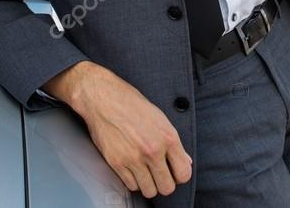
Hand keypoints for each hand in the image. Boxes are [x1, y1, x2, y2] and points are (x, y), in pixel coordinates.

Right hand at [44, 62, 191, 197]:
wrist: (105, 99)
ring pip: (149, 191)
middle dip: (165, 183)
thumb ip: (173, 142)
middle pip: (167, 188)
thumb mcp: (160, 118)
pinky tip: (134, 169)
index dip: (180, 175)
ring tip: (147, 173)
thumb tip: (184, 160)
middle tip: (161, 175)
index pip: (184, 173)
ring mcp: (134, 159)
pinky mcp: (117, 163)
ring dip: (149, 185)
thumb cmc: (132, 104)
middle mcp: (153, 150)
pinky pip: (131, 186)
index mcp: (168, 137)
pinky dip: (134, 181)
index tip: (175, 172)